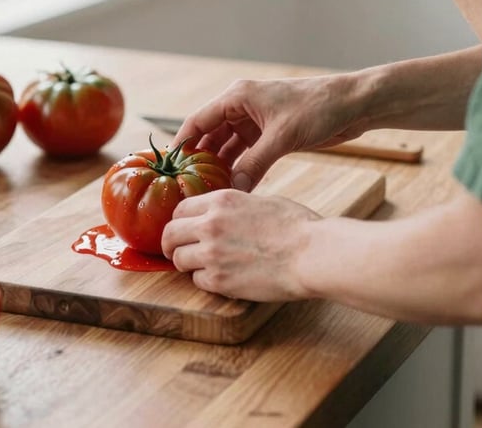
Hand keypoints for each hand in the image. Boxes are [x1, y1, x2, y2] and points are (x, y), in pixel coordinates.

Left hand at [161, 188, 320, 300]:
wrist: (311, 253)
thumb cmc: (295, 226)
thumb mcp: (259, 201)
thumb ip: (232, 208)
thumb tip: (220, 214)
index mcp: (221, 200)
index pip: (180, 208)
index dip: (179, 221)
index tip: (182, 230)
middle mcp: (210, 224)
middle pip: (170, 234)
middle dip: (171, 244)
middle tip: (176, 252)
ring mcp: (212, 253)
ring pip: (179, 260)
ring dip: (188, 264)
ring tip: (204, 266)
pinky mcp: (219, 280)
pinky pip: (197, 281)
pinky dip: (206, 281)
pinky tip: (223, 278)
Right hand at [173, 74, 369, 191]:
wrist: (353, 105)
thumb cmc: (318, 108)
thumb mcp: (282, 137)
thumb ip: (254, 165)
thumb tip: (232, 191)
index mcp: (238, 97)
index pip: (199, 120)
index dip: (182, 144)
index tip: (168, 169)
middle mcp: (242, 107)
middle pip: (210, 135)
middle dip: (199, 160)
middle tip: (187, 187)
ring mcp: (256, 121)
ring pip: (228, 147)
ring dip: (219, 167)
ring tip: (207, 193)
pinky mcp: (270, 135)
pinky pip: (246, 154)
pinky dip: (239, 169)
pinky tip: (233, 188)